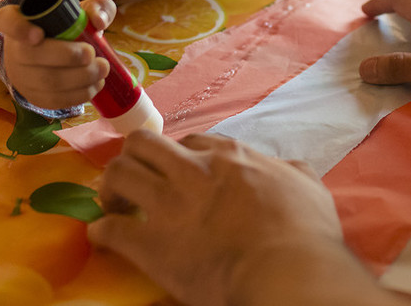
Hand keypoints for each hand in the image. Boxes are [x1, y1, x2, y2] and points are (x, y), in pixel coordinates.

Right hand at [0, 0, 114, 110]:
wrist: (56, 51)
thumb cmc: (67, 26)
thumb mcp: (83, 10)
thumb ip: (96, 8)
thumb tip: (99, 22)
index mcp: (18, 20)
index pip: (7, 21)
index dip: (19, 29)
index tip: (38, 34)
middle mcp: (13, 48)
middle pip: (31, 56)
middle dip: (68, 57)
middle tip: (92, 53)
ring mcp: (20, 75)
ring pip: (45, 82)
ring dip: (80, 78)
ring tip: (102, 69)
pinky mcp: (32, 95)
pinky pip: (53, 100)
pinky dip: (78, 95)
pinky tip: (95, 85)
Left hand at [89, 131, 344, 305]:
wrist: (285, 271)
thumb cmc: (303, 231)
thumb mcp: (307, 185)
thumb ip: (291, 171)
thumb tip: (287, 168)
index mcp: (229, 156)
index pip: (191, 140)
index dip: (180, 156)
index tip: (178, 173)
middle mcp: (192, 170)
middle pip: (143, 144)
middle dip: (134, 159)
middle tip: (137, 183)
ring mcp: (169, 204)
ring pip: (119, 173)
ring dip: (112, 188)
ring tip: (116, 206)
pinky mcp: (151, 243)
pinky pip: (110, 229)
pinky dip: (103, 232)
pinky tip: (104, 237)